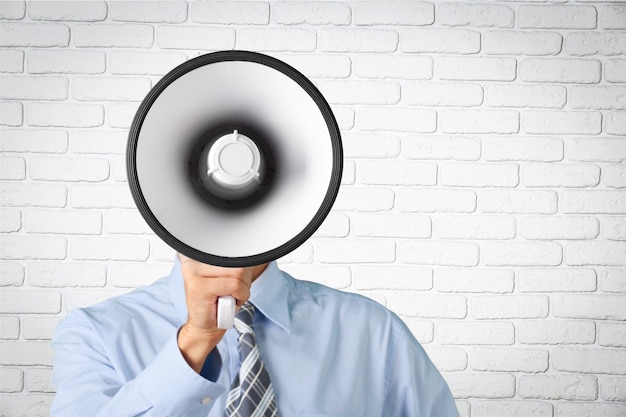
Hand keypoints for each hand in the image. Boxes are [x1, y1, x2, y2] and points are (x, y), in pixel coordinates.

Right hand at [176, 254, 266, 372]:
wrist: (205, 326)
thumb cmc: (219, 303)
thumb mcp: (230, 277)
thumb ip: (236, 262)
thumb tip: (252, 253)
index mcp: (202, 255)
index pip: (234, 249)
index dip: (242, 266)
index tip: (235, 279)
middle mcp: (195, 261)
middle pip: (238, 261)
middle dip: (243, 280)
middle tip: (231, 292)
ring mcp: (195, 272)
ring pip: (238, 272)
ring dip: (241, 290)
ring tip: (228, 297)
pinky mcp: (199, 286)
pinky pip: (235, 285)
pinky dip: (239, 297)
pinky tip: (226, 303)